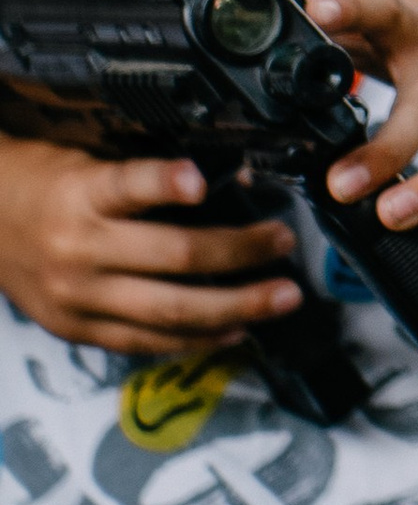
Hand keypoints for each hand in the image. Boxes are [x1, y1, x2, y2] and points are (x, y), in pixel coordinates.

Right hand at [0, 130, 302, 354]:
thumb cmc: (48, 186)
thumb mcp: (89, 162)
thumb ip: (148, 178)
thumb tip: (231, 183)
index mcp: (82, 195)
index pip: (127, 185)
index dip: (165, 182)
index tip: (201, 179)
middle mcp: (80, 249)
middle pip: (171, 255)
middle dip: (239, 252)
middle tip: (284, 243)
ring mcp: (79, 298)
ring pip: (169, 311)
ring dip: (236, 306)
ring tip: (281, 298)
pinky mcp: (77, 329)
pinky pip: (146, 342)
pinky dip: (196, 340)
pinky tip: (235, 331)